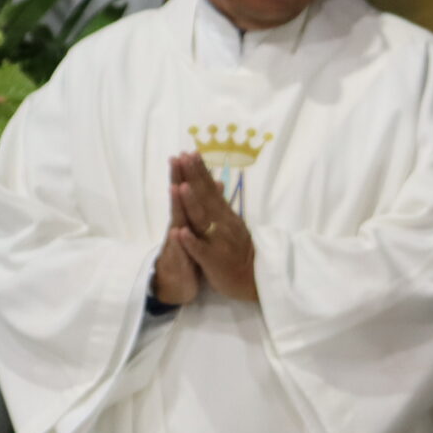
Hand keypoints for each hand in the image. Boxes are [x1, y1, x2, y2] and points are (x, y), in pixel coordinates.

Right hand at [152, 159, 200, 305]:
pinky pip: (179, 251)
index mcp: (189, 219)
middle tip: (176, 159)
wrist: (176, 282)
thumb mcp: (200, 228)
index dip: (190, 174)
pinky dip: (179, 242)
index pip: (190, 192)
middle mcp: (181, 227)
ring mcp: (177, 243)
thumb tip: (216, 184)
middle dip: (178, 180)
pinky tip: (177, 231)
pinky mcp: (178, 261)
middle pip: (179, 201)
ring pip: (177, 223)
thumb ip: (205, 207)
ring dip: (177, 206)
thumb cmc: (190, 253)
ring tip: (176, 187)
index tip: (191, 152)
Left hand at [172, 152, 258, 303]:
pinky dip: (190, 241)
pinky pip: (200, 250)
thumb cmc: (238, 251)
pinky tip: (180, 232)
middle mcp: (221, 223)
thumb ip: (222, 205)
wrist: (252, 280)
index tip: (189, 152)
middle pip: (205, 197)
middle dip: (193, 177)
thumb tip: (217, 183)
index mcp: (224, 215)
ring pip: (202, 220)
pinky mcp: (213, 260)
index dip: (200, 171)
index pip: (210, 189)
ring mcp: (217, 241)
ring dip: (191, 203)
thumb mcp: (233, 224)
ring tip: (180, 187)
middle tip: (182, 157)